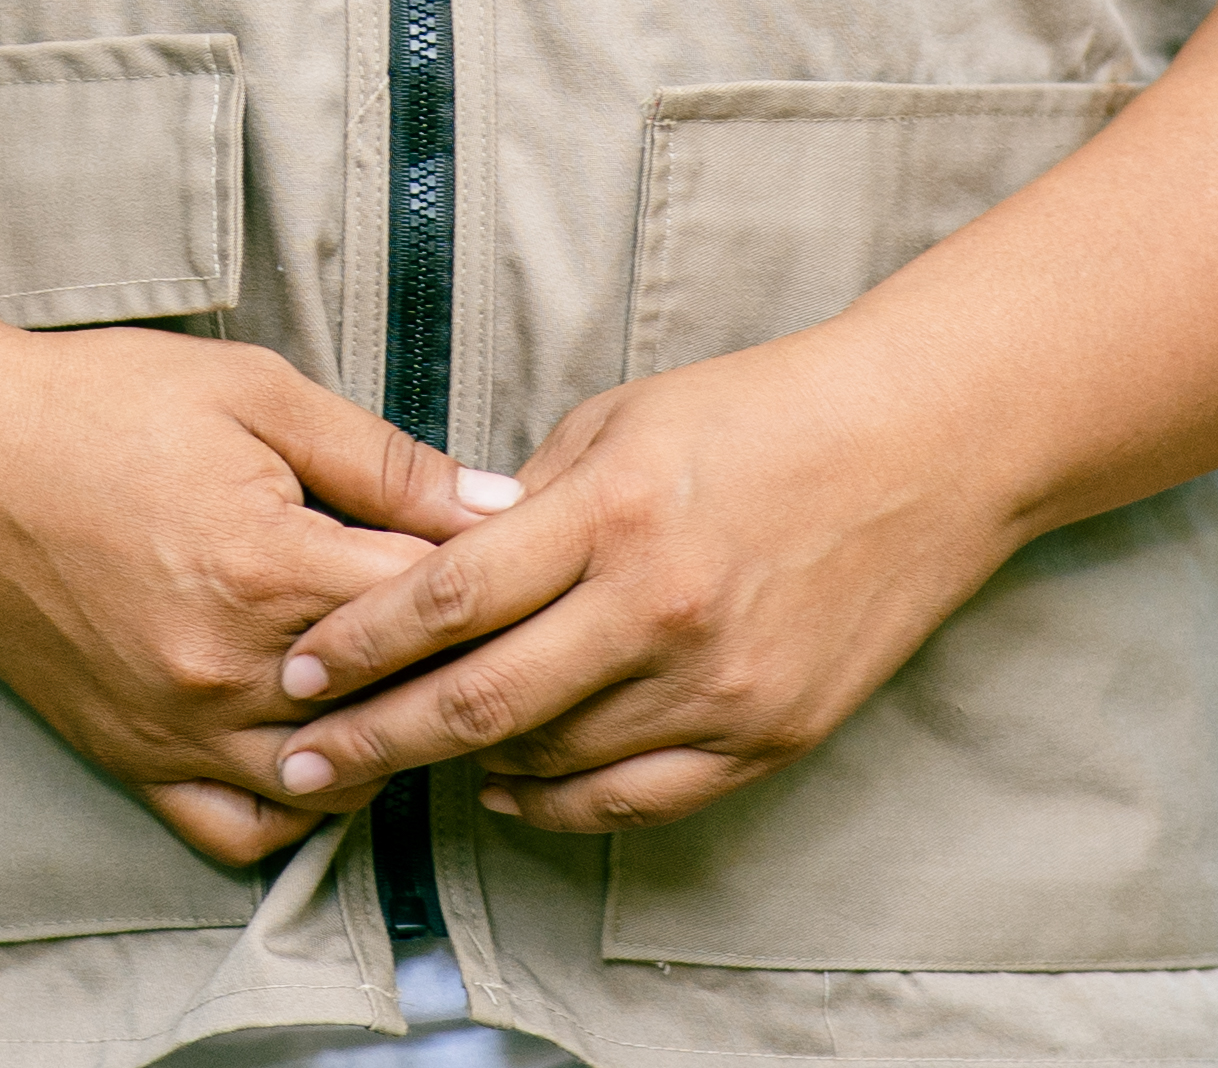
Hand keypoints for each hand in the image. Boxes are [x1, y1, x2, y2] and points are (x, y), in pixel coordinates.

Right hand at [0, 324, 512, 865]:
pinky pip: (240, 829)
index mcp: (266, 570)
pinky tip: (323, 751)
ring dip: (388, 743)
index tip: (513, 556)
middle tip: (493, 631)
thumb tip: (500, 502)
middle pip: (398, 705)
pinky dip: (298, 806)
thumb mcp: (253, 395)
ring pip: (333, 783)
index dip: (489, 578)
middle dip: (457, 667)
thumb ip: (382, 460)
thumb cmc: (96, 405)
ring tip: (413, 687)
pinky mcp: (130, 758)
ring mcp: (175, 730)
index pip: (434, 610)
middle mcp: (225, 672)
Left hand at [253, 327, 1018, 836]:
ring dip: (459, 767)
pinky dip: (556, 802)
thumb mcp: (626, 420)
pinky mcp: (767, 735)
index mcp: (614, 513)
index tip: (294, 671)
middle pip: (481, 700)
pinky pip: (634, 800)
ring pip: (550, 759)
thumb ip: (527, 500)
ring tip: (395, 760)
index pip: (449, 598)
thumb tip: (439, 565)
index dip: (358, 645)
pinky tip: (506, 790)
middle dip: (374, 736)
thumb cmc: (764, 414)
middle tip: (302, 759)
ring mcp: (718, 684)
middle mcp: (660, 608)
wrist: (923, 448)